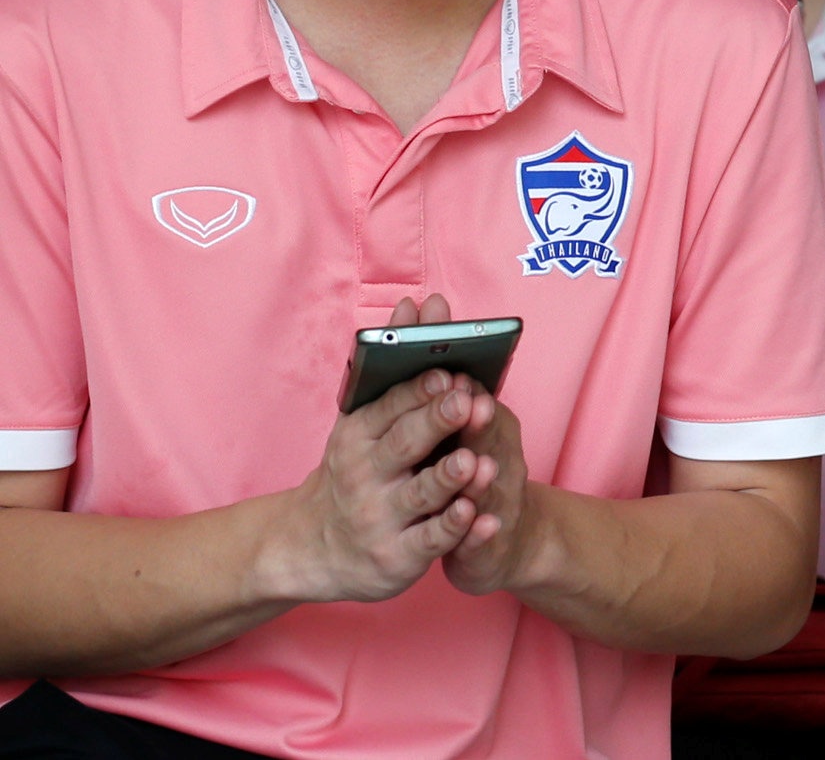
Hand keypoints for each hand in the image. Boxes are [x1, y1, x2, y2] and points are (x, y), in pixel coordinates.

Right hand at [374, 292, 537, 598]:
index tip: (451, 372)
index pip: (390, 407)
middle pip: (405, 445)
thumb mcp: (364, 420)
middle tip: (468, 402)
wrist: (310, 550)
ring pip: (420, 494)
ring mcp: (380, 519)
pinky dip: (453, 529)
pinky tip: (477, 514)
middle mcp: (364, 477)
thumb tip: (418, 303)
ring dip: (448, 477)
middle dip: (436, 422)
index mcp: (357, 437)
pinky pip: (429, 542)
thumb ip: (397, 363)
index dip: (421, 390)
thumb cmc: (354, 471)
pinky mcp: (397, 557)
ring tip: (473, 460)